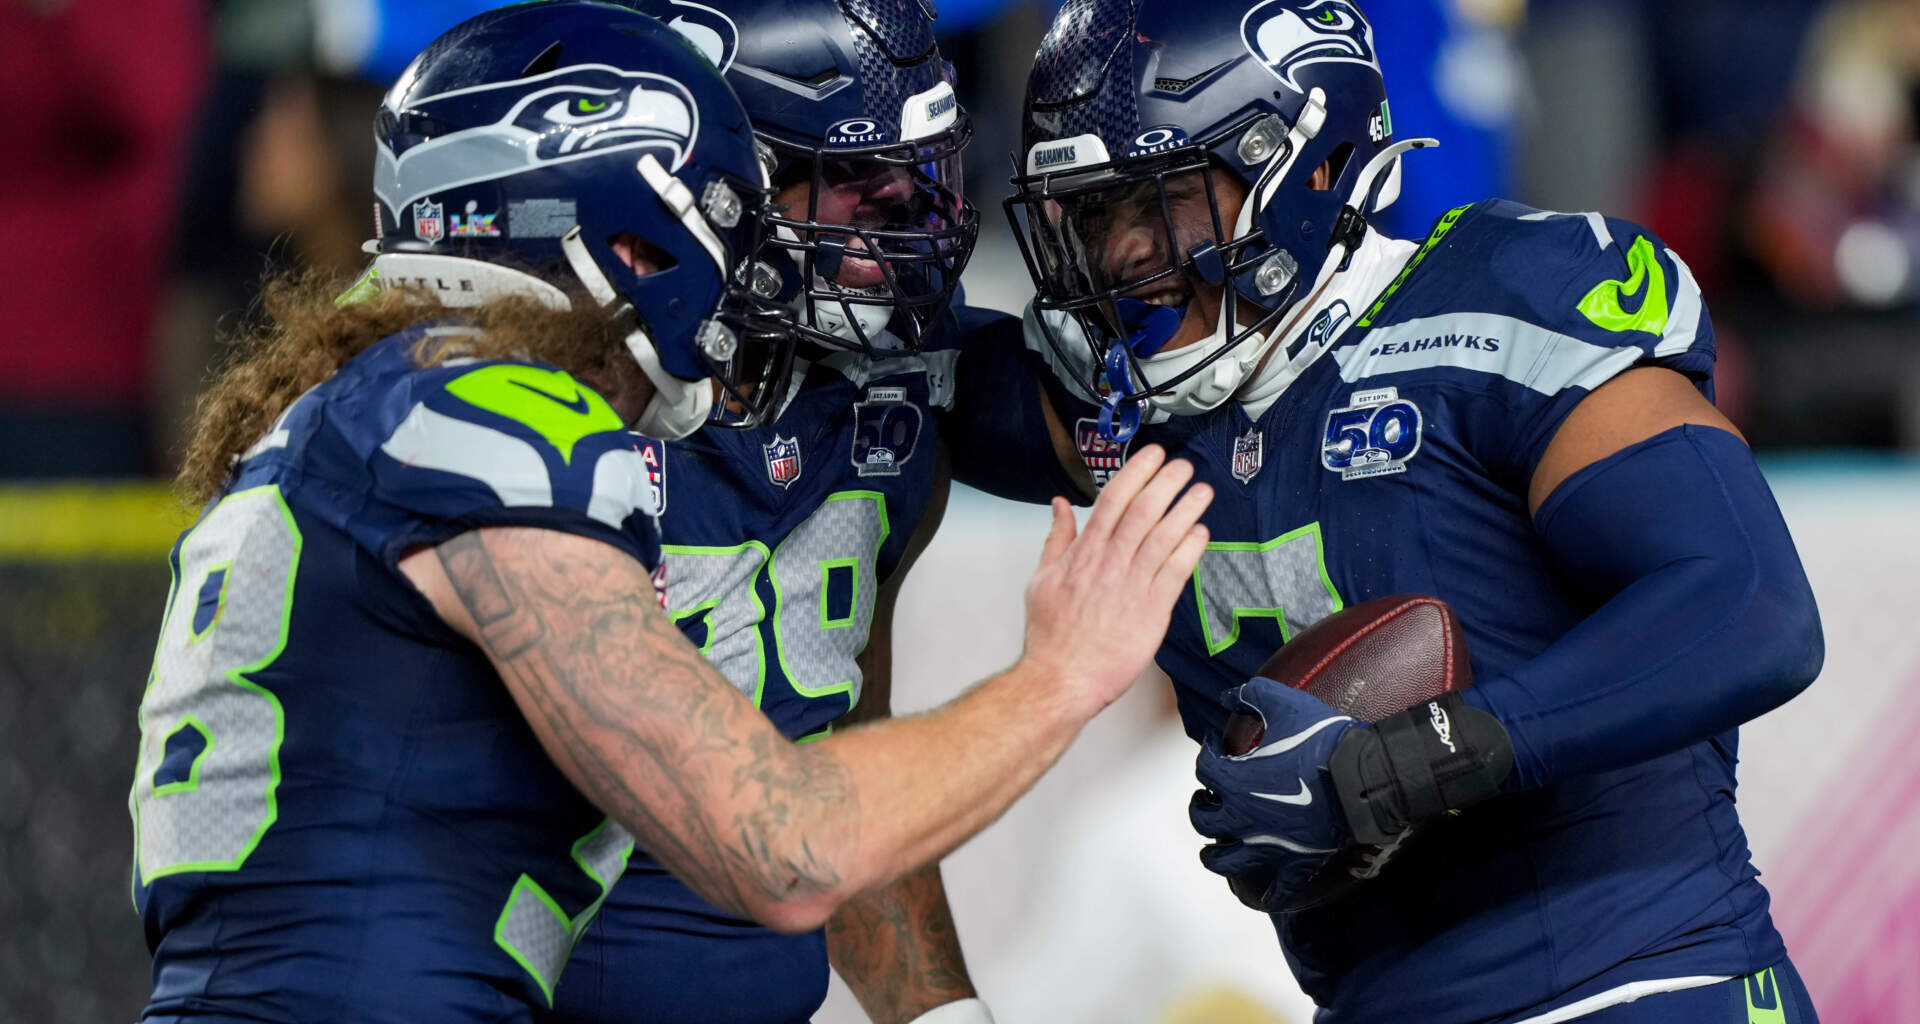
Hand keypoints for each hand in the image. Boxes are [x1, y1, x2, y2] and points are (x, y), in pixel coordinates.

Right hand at [1021, 444, 1210, 717]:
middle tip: (1184, 465)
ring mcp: (1133, 586)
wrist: (1062, 678)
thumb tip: (1060, 506)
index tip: (1153, 456)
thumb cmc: (1051, 634)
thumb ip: (1057, 539)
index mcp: (1084, 552)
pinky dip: (1190, 549)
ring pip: (1164, 537)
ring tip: (1203, 490)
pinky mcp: (1153, 610)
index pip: (1114, 500)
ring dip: (1186, 510)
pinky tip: (1201, 532)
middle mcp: (1110, 563)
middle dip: (1167, 482)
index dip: (1137, 473)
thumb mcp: (1041, 579)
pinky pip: (1176, 572)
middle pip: (1144, 511)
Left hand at [1189, 676, 1358, 912]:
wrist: (1363, 778)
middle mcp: (1242, 818)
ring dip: (1214, 857)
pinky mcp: (1296, 863)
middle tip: (1206, 799)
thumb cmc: (1322, 740)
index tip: (1216, 747)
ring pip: (1225, 862)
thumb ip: (1249, 695)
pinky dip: (1269, 896)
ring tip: (1212, 850)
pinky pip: (1278, 890)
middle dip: (1200, 808)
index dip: (1207, 754)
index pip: (1204, 769)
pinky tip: (1263, 898)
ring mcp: (1267, 846)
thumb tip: (1228, 695)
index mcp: (1234, 781)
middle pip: (1204, 821)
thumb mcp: (1282, 704)